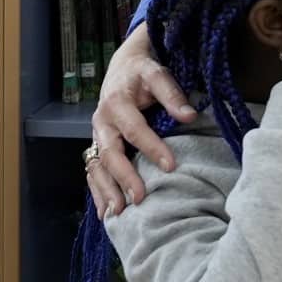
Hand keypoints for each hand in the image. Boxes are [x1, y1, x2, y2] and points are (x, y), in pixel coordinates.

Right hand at [87, 24, 197, 218]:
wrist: (121, 68)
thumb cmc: (142, 72)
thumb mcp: (157, 73)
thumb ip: (172, 93)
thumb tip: (189, 115)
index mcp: (116, 102)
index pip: (135, 129)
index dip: (152, 148)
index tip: (170, 166)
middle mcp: (101, 121)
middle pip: (111, 153)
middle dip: (124, 177)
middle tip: (140, 198)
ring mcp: (96, 135)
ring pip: (97, 166)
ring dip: (107, 190)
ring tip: (119, 212)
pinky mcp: (96, 145)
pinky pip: (92, 171)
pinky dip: (97, 191)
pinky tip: (105, 213)